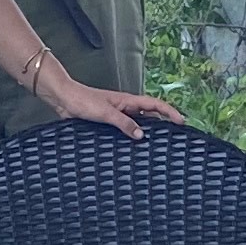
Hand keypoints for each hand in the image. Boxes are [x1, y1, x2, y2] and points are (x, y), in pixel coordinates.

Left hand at [50, 77, 183, 139]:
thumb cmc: (83, 100)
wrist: (64, 99)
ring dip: (147, 130)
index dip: (169, 112)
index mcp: (128, 100)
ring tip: (157, 143)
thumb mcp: (106, 113)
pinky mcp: (107, 122)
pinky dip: (131, 135)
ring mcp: (117, 114)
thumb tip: (141, 135)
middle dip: (163, 122)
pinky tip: (131, 145)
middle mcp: (125, 107)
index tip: (181, 121)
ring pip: (137, 122)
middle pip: (149, 114)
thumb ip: (123, 123)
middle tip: (174, 135)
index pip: (155, 104)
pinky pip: (124, 128)